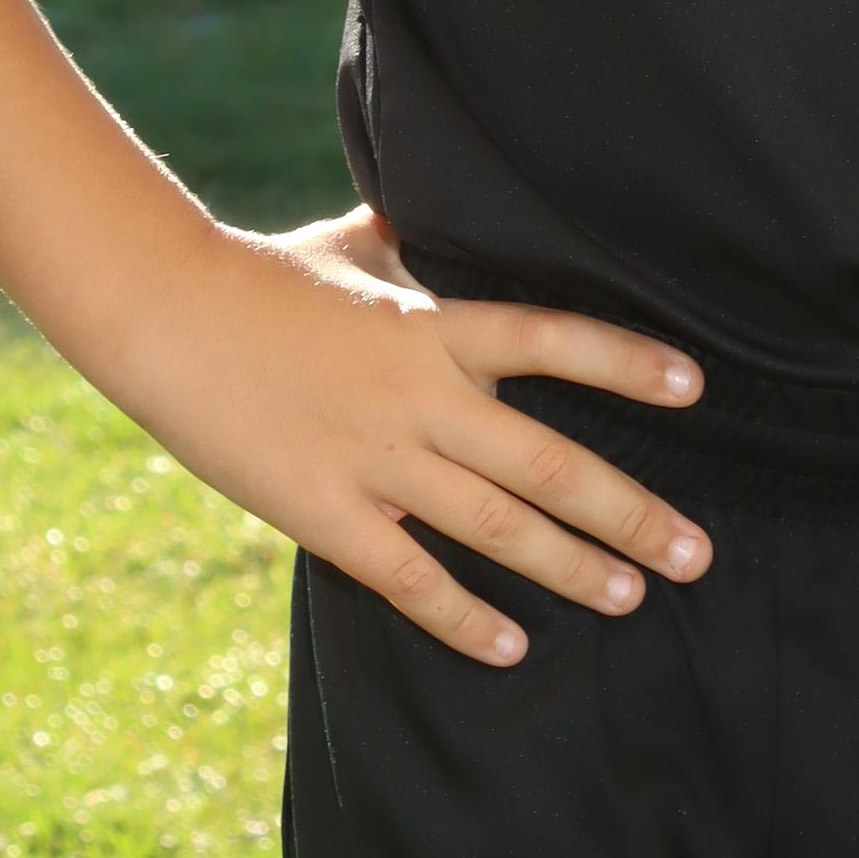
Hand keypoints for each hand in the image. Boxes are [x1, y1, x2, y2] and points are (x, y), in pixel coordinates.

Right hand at [139, 205, 712, 671]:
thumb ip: (407, 240)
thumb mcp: (350, 242)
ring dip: (572, 567)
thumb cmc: (256, 273)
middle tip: (697, 554)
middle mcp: (422, 395)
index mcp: (433, 323)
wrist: (161, 313)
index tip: (696, 387)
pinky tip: (512, 647)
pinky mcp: (326, 512)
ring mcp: (377, 459)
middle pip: (551, 460)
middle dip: (632, 512)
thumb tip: (436, 209)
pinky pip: (411, 579)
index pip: (554, 338)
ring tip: (631, 597)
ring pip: (499, 526)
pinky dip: (465, 618)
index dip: (628, 363)